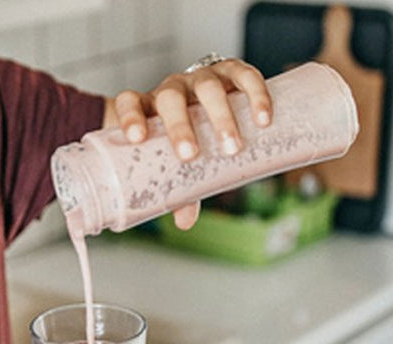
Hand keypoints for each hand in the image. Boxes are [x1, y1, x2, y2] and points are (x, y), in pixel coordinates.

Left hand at [112, 58, 272, 228]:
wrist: (210, 105)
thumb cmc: (188, 139)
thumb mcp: (179, 164)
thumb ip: (180, 191)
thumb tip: (184, 222)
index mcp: (149, 107)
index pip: (129, 103)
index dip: (129, 117)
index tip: (137, 138)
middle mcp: (173, 89)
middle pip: (171, 99)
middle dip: (180, 127)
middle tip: (191, 155)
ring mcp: (202, 78)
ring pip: (208, 87)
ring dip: (220, 117)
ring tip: (232, 146)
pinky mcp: (232, 71)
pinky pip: (244, 76)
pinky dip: (255, 95)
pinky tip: (262, 118)